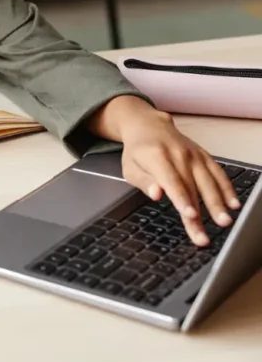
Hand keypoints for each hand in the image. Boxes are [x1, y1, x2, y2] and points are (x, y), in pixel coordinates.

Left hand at [88, 96, 239, 245]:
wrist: (149, 126)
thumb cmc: (138, 151)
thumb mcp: (129, 166)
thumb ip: (142, 181)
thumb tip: (155, 194)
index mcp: (156, 156)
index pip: (171, 180)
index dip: (181, 199)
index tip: (189, 215)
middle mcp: (178, 153)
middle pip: (191, 187)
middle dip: (199, 213)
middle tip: (203, 236)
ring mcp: (193, 154)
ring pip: (208, 181)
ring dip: (217, 203)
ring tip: (224, 221)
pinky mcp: (204, 155)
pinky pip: (218, 173)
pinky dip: (227, 188)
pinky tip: (232, 204)